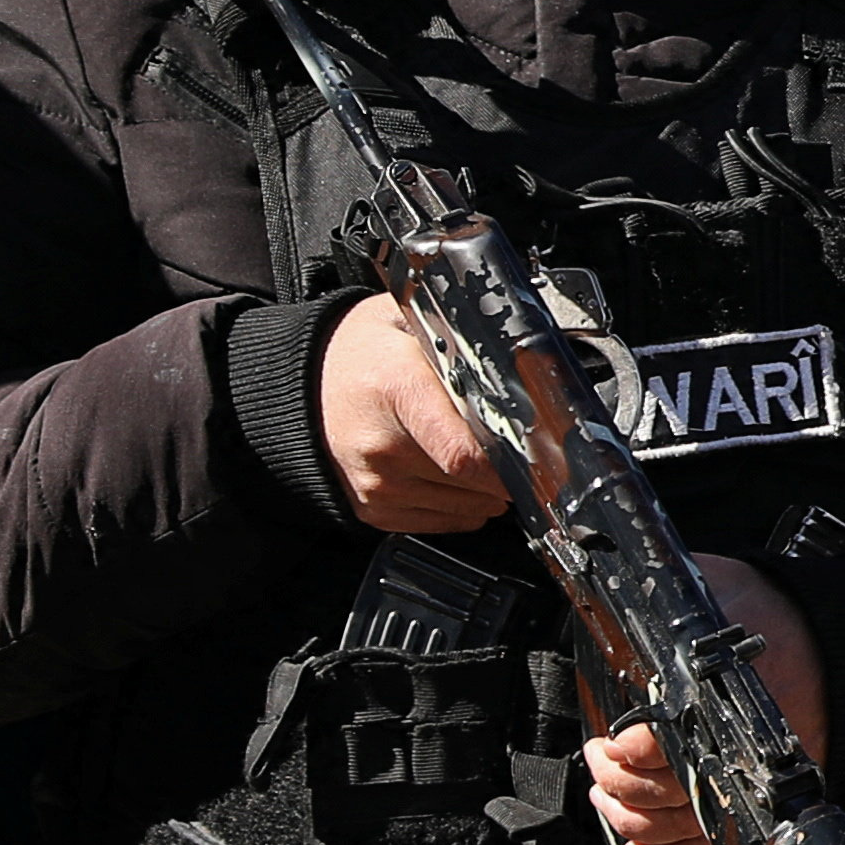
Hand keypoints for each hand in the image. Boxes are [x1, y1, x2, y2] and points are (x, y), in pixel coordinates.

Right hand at [315, 295, 510, 534]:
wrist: (301, 385)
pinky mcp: (374, 511)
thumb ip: (469, 345)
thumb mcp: (413, 324)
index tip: (543, 459)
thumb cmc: (364, 352)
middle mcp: (382, 445)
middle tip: (515, 443)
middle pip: (476, 482)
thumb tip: (533, 360)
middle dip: (509, 467)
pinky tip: (453, 471)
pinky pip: (447, 521)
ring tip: (474, 450)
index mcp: (397, 389)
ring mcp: (376, 484)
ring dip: (489, 487)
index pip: (466, 453)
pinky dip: (465, 502)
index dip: (514, 464)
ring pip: (469, 506)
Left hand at [582, 552, 822, 844]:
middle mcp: (740, 751)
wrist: (838, 645)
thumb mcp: (719, 590)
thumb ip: (671, 603)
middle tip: (600, 755)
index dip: (626, 750)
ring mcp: (747, 784)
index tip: (610, 740)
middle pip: (659, 795)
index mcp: (730, 698)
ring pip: (670, 828)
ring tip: (609, 790)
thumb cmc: (776, 616)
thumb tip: (617, 595)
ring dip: (626, 817)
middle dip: (615, 781)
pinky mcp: (752, 806)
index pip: (663, 743)